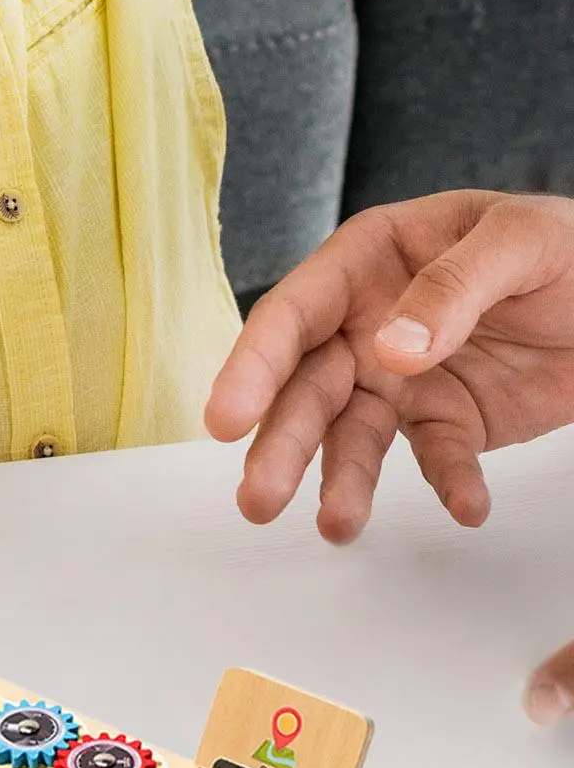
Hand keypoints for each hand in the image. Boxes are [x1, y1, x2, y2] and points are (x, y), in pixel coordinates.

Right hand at [205, 191, 573, 539]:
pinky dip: (450, 485)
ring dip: (343, 483)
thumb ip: (453, 287)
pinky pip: (437, 458)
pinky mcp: (447, 421)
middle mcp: (365, 327)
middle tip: (258, 499)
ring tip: (340, 526)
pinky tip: (467, 507)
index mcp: (367, 264)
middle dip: (280, 447)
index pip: (292, 316)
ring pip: (352, 438)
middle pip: (306, 391)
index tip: (228, 419)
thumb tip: (391, 350)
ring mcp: (400, 380)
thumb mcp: (522, 240)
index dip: (252, 367)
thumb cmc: (571, 245)